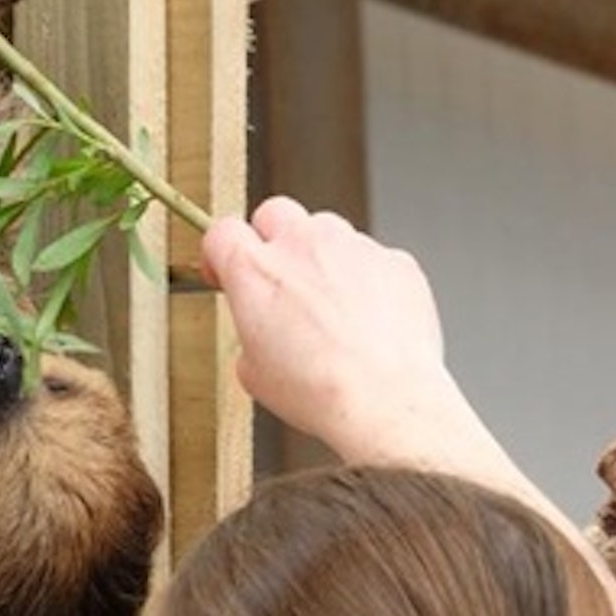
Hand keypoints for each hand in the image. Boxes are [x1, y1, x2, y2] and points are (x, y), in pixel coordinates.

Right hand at [201, 196, 451, 455]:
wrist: (384, 401)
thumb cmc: (320, 391)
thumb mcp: (254, 373)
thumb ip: (251, 332)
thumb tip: (262, 332)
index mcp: (255, 271)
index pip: (222, 233)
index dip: (221, 253)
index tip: (226, 272)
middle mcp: (302, 245)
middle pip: (275, 214)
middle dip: (272, 242)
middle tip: (281, 283)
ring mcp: (353, 246)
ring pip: (328, 233)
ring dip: (323, 260)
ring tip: (333, 311)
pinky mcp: (395, 260)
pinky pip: (373, 259)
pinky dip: (367, 281)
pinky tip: (370, 322)